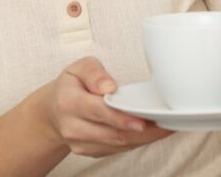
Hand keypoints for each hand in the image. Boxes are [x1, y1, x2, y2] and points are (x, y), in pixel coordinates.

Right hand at [41, 56, 172, 157]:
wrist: (53, 110)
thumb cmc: (72, 85)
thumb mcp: (79, 68)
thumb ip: (94, 73)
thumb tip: (108, 87)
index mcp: (69, 102)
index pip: (99, 112)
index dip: (121, 118)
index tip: (142, 121)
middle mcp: (73, 127)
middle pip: (112, 133)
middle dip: (142, 131)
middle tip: (167, 123)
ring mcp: (80, 143)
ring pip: (118, 144)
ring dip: (144, 138)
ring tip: (166, 127)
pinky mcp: (90, 151)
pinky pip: (118, 149)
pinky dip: (137, 141)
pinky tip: (154, 132)